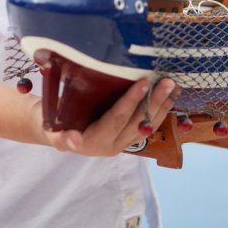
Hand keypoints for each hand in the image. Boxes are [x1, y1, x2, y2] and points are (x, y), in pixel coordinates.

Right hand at [34, 77, 175, 156]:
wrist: (57, 132)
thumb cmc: (53, 125)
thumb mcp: (53, 132)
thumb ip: (62, 139)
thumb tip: (73, 141)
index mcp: (96, 142)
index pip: (117, 118)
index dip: (130, 101)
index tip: (143, 83)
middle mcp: (113, 145)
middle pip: (138, 122)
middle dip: (154, 102)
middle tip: (168, 82)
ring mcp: (122, 142)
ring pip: (147, 124)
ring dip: (162, 105)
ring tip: (174, 87)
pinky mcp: (127, 137)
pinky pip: (147, 124)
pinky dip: (159, 110)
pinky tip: (168, 96)